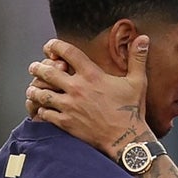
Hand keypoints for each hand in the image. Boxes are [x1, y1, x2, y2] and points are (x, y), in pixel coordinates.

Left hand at [25, 36, 153, 159]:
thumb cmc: (132, 110)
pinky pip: (44, 114)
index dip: (55, 45)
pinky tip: (42, 109)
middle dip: (38, 67)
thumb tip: (144, 38)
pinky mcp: (66, 122)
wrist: (127, 139)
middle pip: (47, 71)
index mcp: (92, 75)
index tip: (50, 46)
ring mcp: (69, 106)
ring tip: (34, 88)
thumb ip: (138, 58)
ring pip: (41, 93)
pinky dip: (40, 110)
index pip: (67, 52)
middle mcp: (77, 88)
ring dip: (35, 89)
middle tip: (34, 67)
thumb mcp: (138, 81)